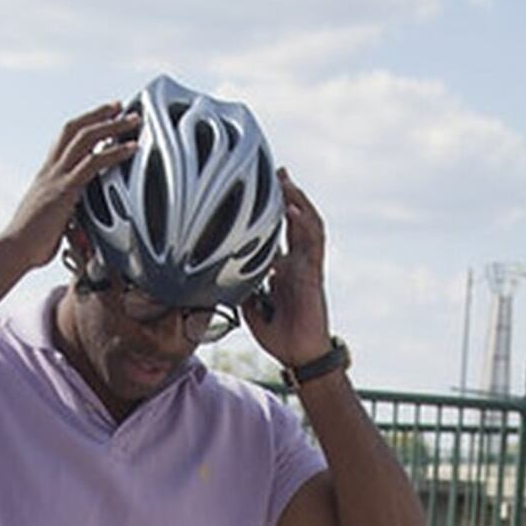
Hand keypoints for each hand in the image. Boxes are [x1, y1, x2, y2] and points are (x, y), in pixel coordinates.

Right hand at [0, 102, 140, 273]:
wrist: (13, 250)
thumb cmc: (30, 243)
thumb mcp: (52, 220)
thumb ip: (66, 211)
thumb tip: (75, 218)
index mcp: (47, 175)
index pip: (65, 139)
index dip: (83, 124)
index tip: (100, 116)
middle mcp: (51, 170)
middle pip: (75, 129)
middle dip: (98, 114)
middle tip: (119, 105)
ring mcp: (57, 178)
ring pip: (86, 139)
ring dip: (111, 126)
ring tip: (131, 119)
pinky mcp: (65, 191)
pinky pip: (92, 164)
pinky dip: (114, 153)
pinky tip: (129, 148)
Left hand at [243, 171, 333, 370]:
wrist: (299, 355)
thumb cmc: (278, 335)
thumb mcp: (248, 306)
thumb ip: (237, 286)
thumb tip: (211, 274)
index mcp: (282, 268)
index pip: (277, 231)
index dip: (269, 210)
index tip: (255, 189)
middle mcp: (296, 261)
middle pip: (294, 218)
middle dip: (286, 193)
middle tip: (273, 170)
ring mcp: (307, 264)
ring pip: (306, 222)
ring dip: (297, 199)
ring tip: (284, 179)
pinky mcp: (314, 272)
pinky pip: (313, 240)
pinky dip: (304, 221)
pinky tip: (292, 206)